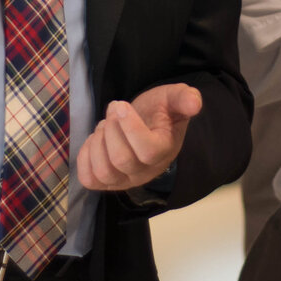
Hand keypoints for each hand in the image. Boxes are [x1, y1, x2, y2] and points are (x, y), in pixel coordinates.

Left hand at [76, 82, 201, 191]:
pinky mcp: (105, 182)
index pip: (147, 150)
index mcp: (164, 151)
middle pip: (121, 160)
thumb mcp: (172, 98)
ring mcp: (124, 180)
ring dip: (97, 143)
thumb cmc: (158, 111)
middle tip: (113, 110)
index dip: (130, 127)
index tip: (121, 105)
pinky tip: (95, 141)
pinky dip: (85, 157)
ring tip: (105, 127)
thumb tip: (195, 103)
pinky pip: (89, 179)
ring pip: (103, 172)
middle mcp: (145, 172)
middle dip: (111, 129)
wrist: (144, 123)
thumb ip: (185, 98)